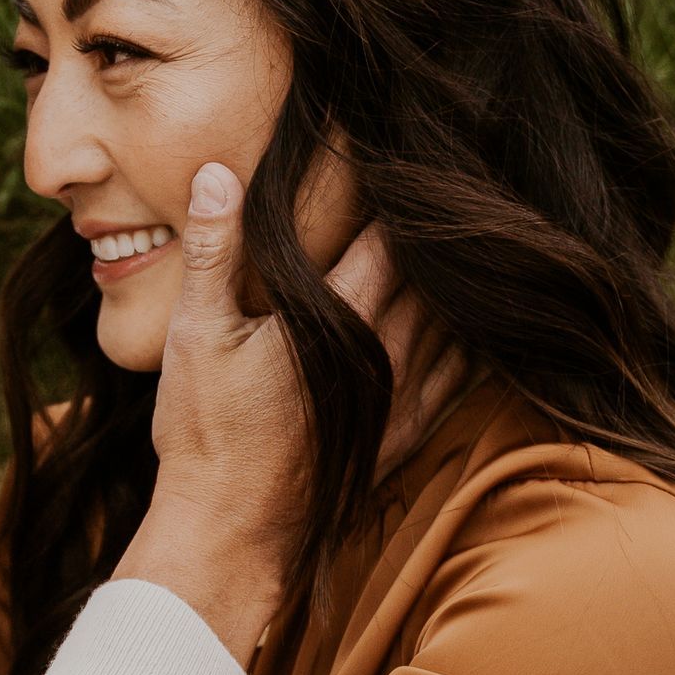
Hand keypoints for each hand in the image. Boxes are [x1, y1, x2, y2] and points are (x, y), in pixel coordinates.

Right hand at [115, 164, 458, 659]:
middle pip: (435, 269)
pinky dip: (473, 339)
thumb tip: (216, 172)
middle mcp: (386, 352)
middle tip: (455, 171)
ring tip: (477, 233)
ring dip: (464, 278)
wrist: (230, 534)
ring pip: (456, 318)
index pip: (391, 230)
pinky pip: (461, 375)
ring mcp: (402, 396)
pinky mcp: (405, 433)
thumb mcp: (195, 333)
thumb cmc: (205, 436)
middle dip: (441, 224)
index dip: (402, 183)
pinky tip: (480, 318)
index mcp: (337, 318)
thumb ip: (213, 250)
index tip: (408, 141)